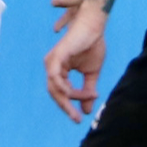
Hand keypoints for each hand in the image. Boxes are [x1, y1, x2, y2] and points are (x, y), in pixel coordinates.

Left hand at [44, 2, 108, 121]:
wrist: (95, 26)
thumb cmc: (92, 45)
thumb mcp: (92, 74)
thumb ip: (87, 92)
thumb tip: (87, 111)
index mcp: (59, 70)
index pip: (60, 93)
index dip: (71, 104)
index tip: (83, 114)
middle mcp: (52, 66)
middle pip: (55, 94)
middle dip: (66, 107)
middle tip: (77, 119)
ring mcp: (52, 61)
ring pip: (55, 88)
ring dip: (71, 96)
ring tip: (87, 96)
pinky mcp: (56, 56)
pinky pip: (55, 78)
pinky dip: (64, 88)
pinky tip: (74, 93)